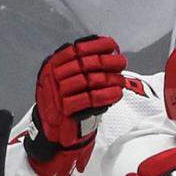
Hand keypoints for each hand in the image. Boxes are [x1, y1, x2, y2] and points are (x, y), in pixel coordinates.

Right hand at [27, 35, 127, 175]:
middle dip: (107, 61)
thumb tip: (110, 54)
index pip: (76, 49)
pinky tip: (117, 93)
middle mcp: (53, 76)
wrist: (54, 130)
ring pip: (88, 80)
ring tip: (121, 80)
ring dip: (109, 79)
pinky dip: (106, 96)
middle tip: (122, 62)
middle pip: (85, 63)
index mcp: (53, 65)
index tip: (112, 45)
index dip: (95, 45)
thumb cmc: (66, 101)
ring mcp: (57, 93)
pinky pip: (89, 99)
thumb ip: (82, 66)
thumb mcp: (69, 79)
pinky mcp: (65, 109)